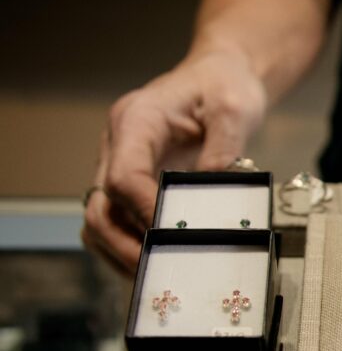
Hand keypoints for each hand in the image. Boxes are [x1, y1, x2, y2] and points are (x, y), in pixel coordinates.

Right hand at [82, 49, 265, 272]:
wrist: (221, 75)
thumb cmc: (224, 86)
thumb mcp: (234, 108)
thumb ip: (224, 149)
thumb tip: (215, 191)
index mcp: (137, 121)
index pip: (123, 177)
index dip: (142, 212)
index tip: (169, 236)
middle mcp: (119, 144)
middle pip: (99, 205)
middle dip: (123, 244)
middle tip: (157, 271)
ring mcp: (120, 163)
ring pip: (100, 218)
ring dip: (121, 251)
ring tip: (155, 275)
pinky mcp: (132, 180)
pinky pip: (117, 219)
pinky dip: (129, 244)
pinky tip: (155, 262)